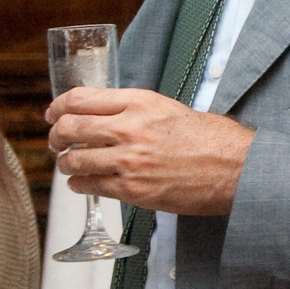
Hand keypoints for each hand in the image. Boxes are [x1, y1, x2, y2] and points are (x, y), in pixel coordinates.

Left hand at [46, 87, 253, 215]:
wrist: (236, 168)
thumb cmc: (213, 139)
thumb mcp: (171, 109)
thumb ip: (136, 111)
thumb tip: (106, 117)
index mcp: (139, 102)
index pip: (80, 99)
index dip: (58, 107)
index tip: (53, 114)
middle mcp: (129, 128)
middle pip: (69, 128)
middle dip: (55, 136)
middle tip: (56, 141)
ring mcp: (128, 160)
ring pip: (74, 160)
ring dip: (67, 164)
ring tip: (71, 165)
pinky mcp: (132, 189)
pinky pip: (90, 185)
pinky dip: (80, 185)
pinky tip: (85, 183)